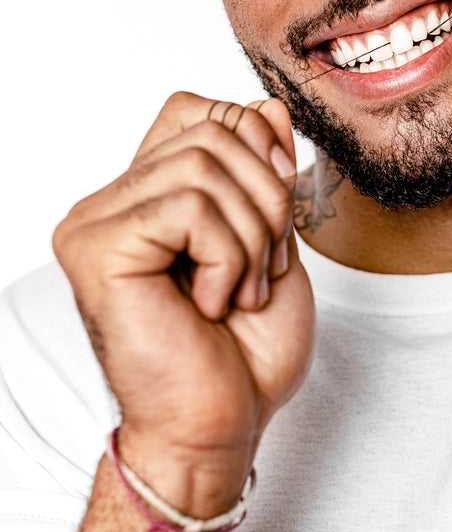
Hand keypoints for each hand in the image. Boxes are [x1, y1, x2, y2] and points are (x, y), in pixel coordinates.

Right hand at [53, 93, 314, 514]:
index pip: (201, 111)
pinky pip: (188, 208)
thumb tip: (263, 104)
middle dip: (268, 202)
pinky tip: (210, 304)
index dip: (255, 144)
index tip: (277, 211)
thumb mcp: (273, 239)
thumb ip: (264, 171)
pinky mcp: (96, 250)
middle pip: (214, 132)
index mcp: (149, 195)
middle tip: (261, 270)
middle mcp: (112, 201)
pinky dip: (226, 258)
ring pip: (205, 167)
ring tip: (238, 293)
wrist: (222, 426)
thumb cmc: (245, 348)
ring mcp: (95, 223)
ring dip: (251, 238)